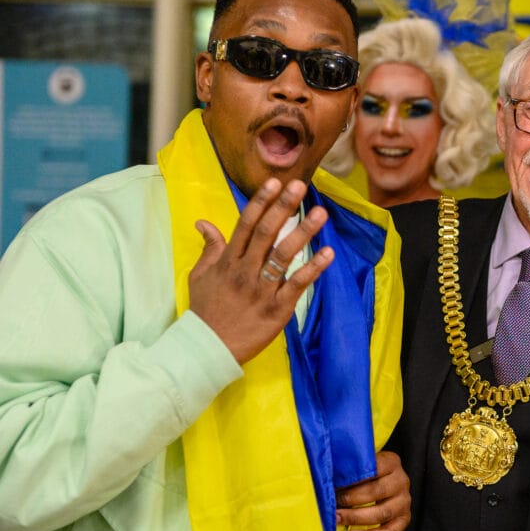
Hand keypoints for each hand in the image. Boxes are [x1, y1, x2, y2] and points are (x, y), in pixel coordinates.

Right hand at [188, 177, 334, 363]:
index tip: (274, 182)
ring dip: (303, 232)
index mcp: (228, 261)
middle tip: (300, 187)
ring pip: (283, 255)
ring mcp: (261, 289)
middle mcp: (245, 271)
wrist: (208, 349)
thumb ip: (209, 248)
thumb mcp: (200, 276)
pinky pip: (297, 285)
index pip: (245, 225)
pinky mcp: (277, 308)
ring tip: (321, 213)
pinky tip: (328, 254)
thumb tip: (204, 222)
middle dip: (283, 208)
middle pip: (265, 233)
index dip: (261, 202)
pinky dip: (313, 269)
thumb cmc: (206, 310)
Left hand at [335, 451, 410, 530]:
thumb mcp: (361, 466)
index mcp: (391, 463)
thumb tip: (326, 478)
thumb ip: (349, 469)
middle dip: (350, 499)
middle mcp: (401, 481)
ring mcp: (404, 502)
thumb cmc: (366, 476)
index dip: (352, 478)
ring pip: (382, 513)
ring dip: (356, 518)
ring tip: (337, 519)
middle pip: (377, 491)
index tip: (334, 484)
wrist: (381, 487)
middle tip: (332, 504)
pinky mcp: (404, 520)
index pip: (373, 469)